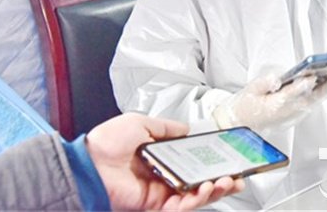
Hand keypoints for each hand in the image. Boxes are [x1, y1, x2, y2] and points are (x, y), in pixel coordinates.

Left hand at [86, 113, 244, 210]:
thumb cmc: (107, 142)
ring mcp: (160, 192)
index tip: (229, 158)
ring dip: (213, 191)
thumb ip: (167, 128)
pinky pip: (180, 207)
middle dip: (222, 181)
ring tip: (224, 182)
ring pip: (195, 197)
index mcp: (162, 156)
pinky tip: (205, 190)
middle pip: (200, 183)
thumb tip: (186, 128)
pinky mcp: (154, 205)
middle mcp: (164, 176)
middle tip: (237, 176)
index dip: (213, 162)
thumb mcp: (142, 123)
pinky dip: (195, 200)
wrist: (89, 162)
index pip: (194, 162)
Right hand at [213, 73, 326, 130]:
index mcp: (273, 106)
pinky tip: (321, 87)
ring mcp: (290, 118)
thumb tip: (277, 78)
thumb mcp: (249, 90)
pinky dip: (316, 97)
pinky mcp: (292, 119)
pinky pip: (308, 107)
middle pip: (309, 100)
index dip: (303, 84)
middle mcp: (285, 113)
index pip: (291, 93)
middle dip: (324, 88)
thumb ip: (264, 83)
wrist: (240, 124)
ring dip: (323, 92)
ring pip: (311, 104)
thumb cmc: (244, 107)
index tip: (312, 75)